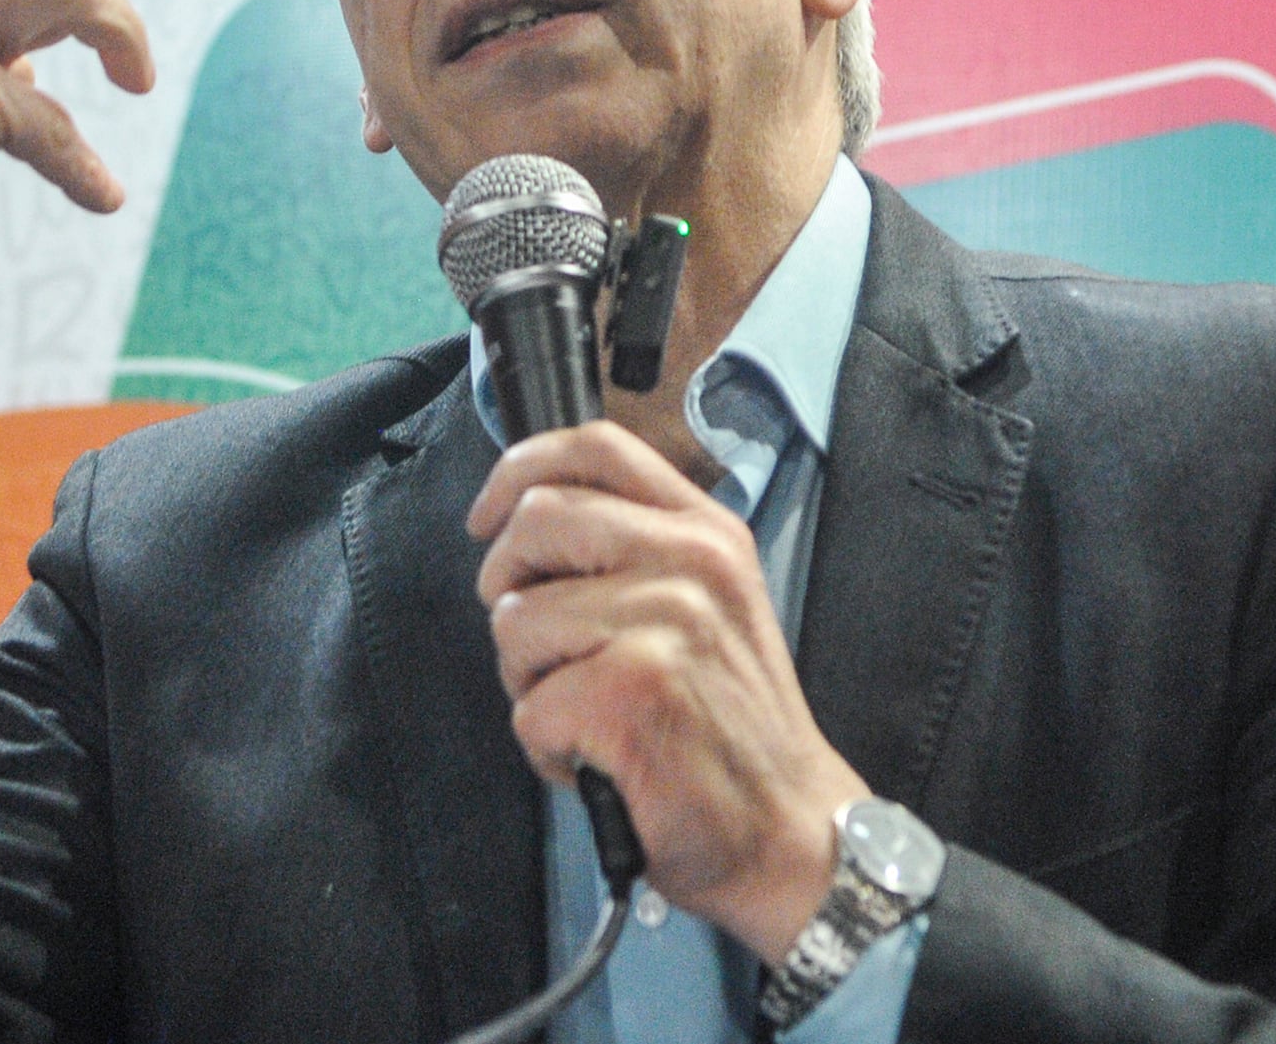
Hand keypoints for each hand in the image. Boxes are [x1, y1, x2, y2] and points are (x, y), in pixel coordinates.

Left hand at [468, 420, 867, 962]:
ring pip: (517, 620)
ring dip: (527, 680)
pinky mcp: (632, 693)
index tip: (489, 516)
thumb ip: (636, 551)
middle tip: (538, 646)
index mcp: (706, 532)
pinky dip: (545, 747)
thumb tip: (526, 521)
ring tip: (584, 713)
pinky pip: (529, 707)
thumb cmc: (730, 728)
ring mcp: (666, 624)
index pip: (596, 447)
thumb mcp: (708, 606)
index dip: (520, 470)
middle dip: (507, 588)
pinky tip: (597, 761)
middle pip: (537, 520)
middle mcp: (692, 562)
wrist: (787, 828)